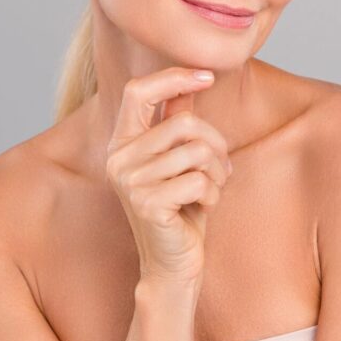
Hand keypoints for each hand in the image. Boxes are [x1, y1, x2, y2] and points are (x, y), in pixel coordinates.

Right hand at [103, 66, 232, 287]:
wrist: (173, 263)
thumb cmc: (181, 209)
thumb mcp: (180, 160)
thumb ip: (177, 122)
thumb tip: (190, 81)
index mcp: (122, 142)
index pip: (137, 91)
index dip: (173, 77)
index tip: (207, 76)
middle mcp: (118, 158)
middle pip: (183, 122)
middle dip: (216, 143)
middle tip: (222, 167)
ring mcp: (129, 181)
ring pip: (197, 151)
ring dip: (218, 172)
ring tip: (212, 188)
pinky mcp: (146, 203)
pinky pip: (198, 180)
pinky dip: (213, 194)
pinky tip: (204, 207)